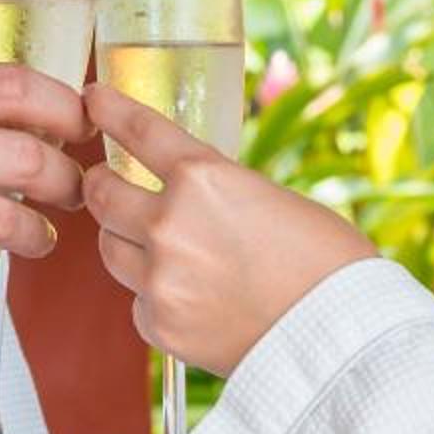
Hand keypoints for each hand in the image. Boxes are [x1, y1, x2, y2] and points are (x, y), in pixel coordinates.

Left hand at [80, 83, 373, 377]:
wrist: (339, 334)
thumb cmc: (326, 262)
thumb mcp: (270, 198)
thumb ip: (217, 192)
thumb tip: (190, 196)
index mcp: (203, 176)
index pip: (136, 129)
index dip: (109, 109)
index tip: (94, 100)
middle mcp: (169, 222)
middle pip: (101, 193)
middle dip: (101, 184)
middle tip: (106, 184)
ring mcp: (159, 276)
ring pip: (110, 247)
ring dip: (124, 239)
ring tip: (153, 246)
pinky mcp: (158, 324)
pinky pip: (136, 300)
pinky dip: (154, 296)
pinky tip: (189, 298)